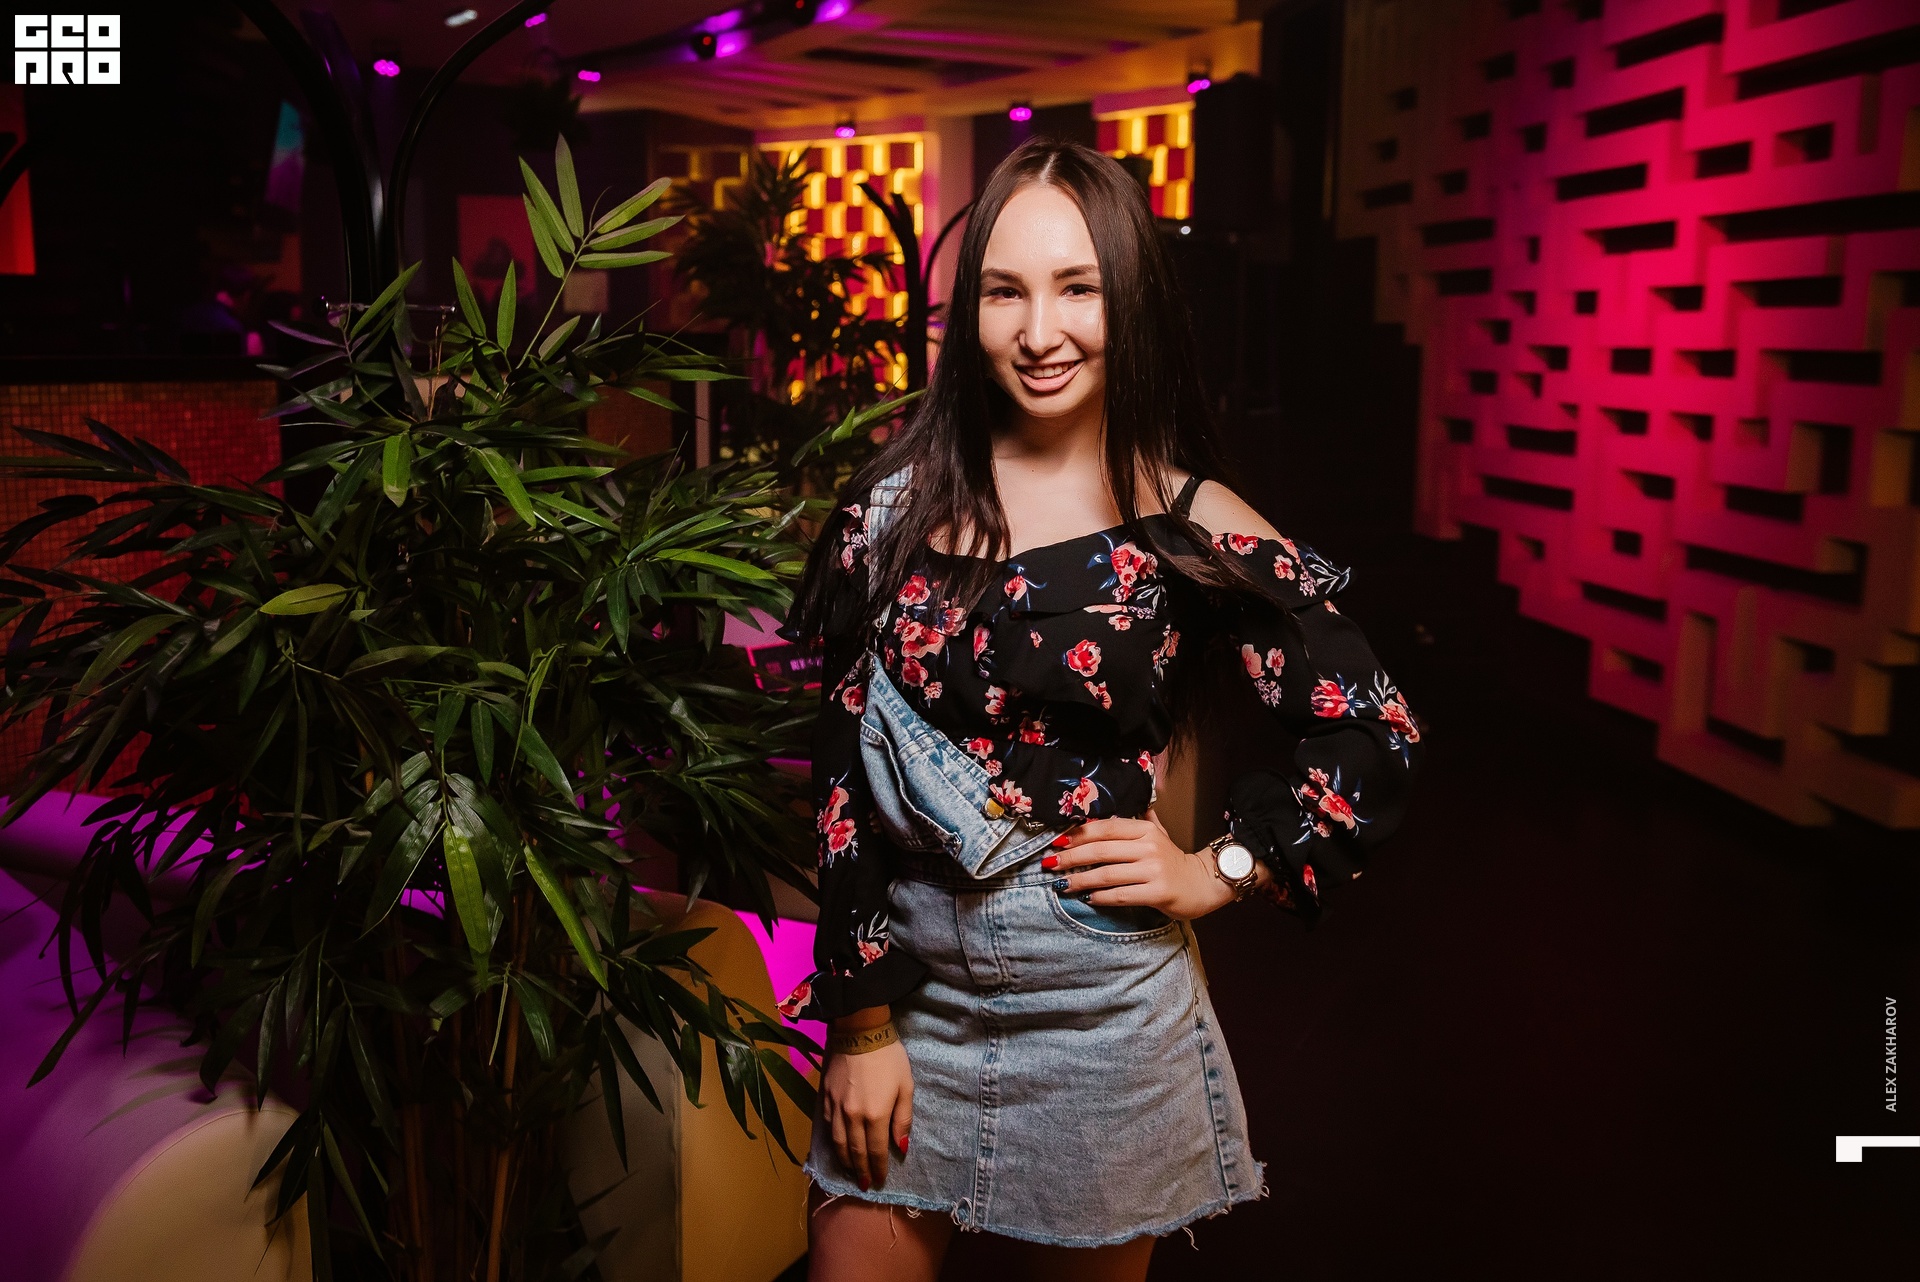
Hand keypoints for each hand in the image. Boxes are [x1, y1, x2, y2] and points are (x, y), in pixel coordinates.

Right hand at [821, 1010, 912, 1191]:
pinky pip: (828, 1127)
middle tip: (865, 1185)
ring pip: (838, 1143)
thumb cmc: (889, 1058)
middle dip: (861, 1171)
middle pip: (855, 1152)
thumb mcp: (906, 1087)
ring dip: (845, 1161)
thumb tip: (901, 1148)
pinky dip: (833, 1142)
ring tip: (851, 1172)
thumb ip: (903, 1120)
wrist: (859, 1031)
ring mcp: (836, 1108)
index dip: (878, 1168)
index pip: (875, 1151)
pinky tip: (838, 1147)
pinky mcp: (825, 1097)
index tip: (880, 1181)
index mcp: (875, 1115)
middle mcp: (853, 1117)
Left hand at [1043, 809, 1243, 920]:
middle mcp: (1148, 847)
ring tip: (1061, 884)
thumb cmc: (1173, 861)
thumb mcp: (1158, 834)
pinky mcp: (1157, 892)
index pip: (1105, 829)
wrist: (1203, 883)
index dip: (1078, 834)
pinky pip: (1120, 895)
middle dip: (1071, 858)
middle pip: (1101, 850)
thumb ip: (1137, 820)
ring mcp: (1153, 870)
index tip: (1057, 842)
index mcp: (1145, 830)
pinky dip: (1100, 897)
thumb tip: (1112, 808)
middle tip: (1050, 864)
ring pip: (1106, 874)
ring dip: (1079, 880)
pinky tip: (1087, 898)